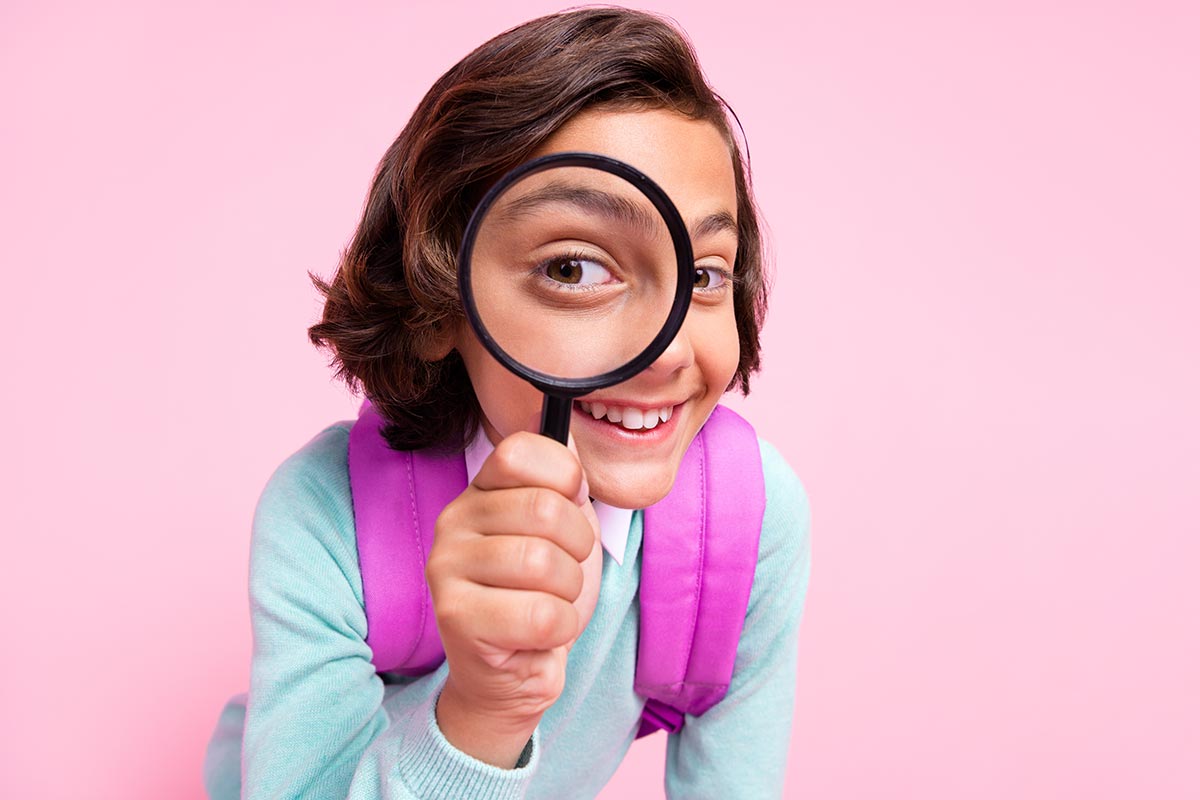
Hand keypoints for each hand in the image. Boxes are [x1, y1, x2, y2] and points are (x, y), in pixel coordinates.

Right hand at [427, 431, 602, 765]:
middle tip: (563, 571)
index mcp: (481, 489)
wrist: (515, 672)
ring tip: (549, 602)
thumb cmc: (541, 593)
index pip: (521, 451)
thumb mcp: (562, 526)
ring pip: (544, 563)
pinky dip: (559, 628)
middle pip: (545, 510)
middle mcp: (453, 520)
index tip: (571, 506)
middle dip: (578, 547)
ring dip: (567, 592)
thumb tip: (562, 426)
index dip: (566, 478)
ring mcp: (446, 568)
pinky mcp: (455, 617)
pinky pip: (541, 614)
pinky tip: (539, 633)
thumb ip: (560, 477)